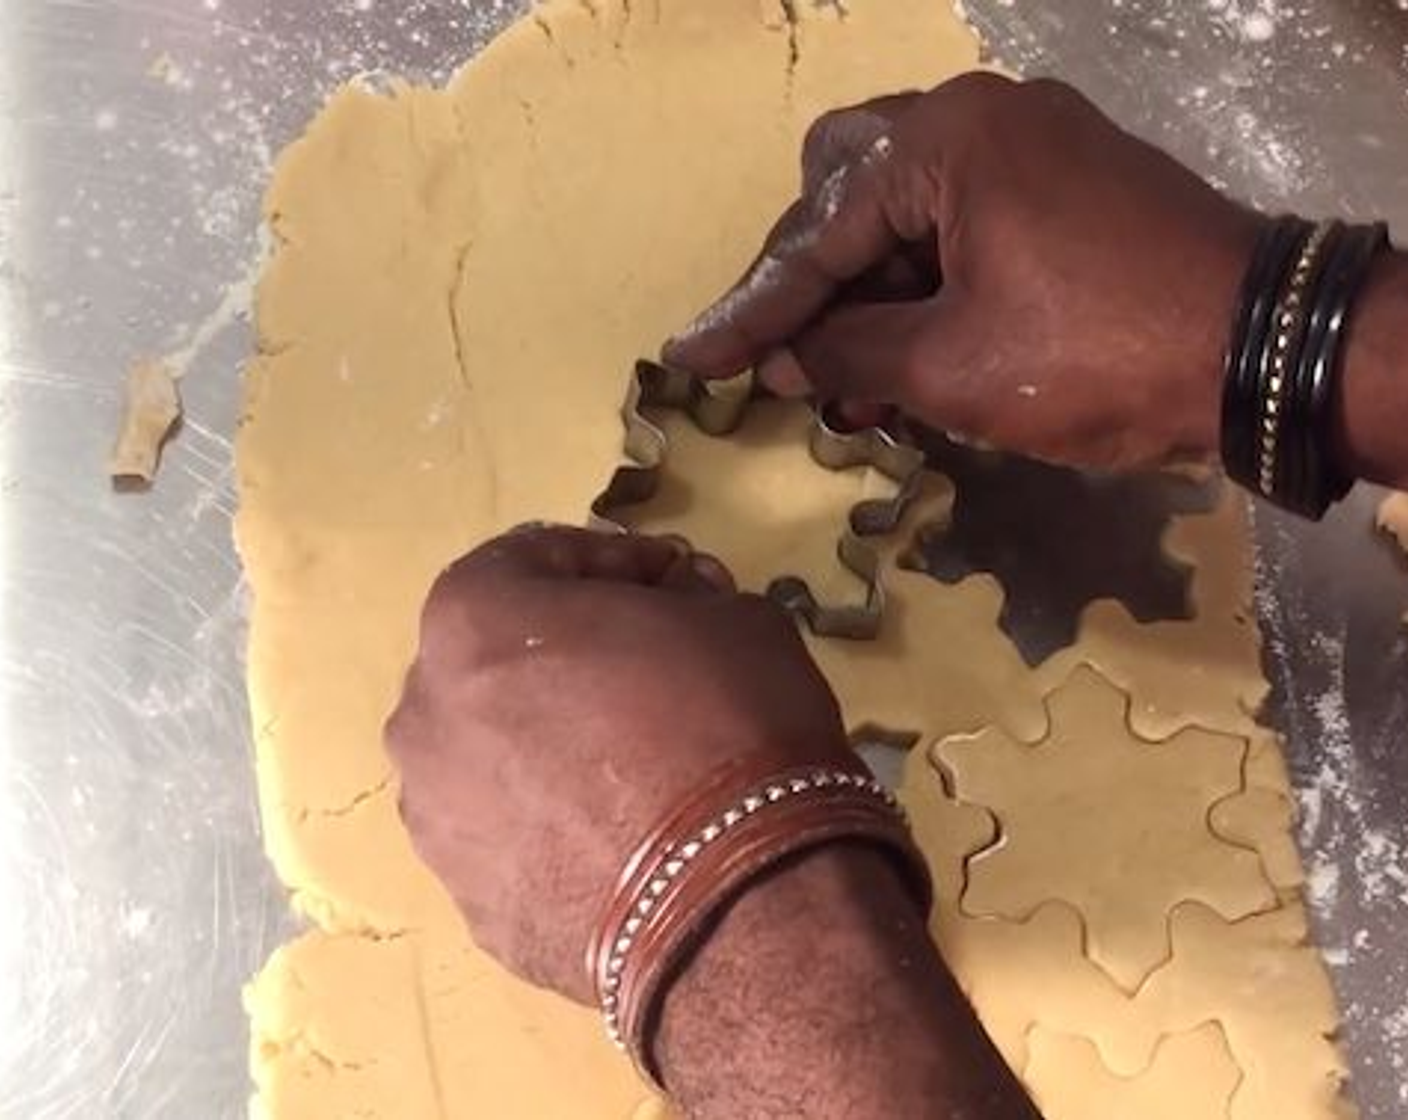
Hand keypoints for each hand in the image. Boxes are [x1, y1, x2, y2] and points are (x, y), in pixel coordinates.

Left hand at [385, 526, 854, 1003]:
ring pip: (489, 756)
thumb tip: (678, 603)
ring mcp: (437, 821)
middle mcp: (425, 715)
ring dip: (547, 742)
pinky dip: (552, 825)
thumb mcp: (735, 616)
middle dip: (564, 654)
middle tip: (646, 667)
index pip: (527, 559)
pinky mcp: (471, 904)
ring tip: (630, 764)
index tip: (669, 580)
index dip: (608, 560)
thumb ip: (686, 594)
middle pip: (493, 661)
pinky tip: (620, 837)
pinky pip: (510, 839)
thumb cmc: (728, 723)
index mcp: (471, 621)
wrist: (738, 901)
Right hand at [663, 73, 1262, 469]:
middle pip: (848, 192)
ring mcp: (1031, 147)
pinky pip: (963, 225)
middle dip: (810, 284)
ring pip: (907, 212)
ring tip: (842, 384)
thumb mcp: (950, 366)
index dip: (751, 311)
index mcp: (942, 140)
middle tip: (783, 357)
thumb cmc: (1094, 353)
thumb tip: (783, 355)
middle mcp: (980, 118)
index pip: (816, 236)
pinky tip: (903, 357)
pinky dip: (925, 287)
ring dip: (867, 296)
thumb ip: (847, 352)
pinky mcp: (1067, 188)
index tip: (690, 359)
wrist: (1261, 350)